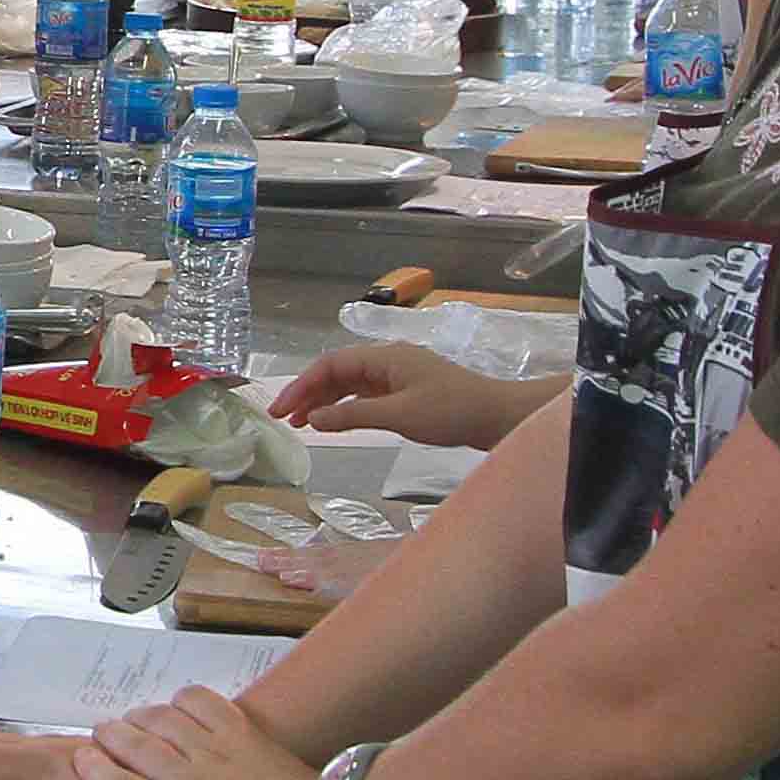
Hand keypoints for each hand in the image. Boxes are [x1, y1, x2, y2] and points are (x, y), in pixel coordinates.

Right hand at [271, 343, 544, 449]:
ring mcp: (398, 376)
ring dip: (324, 402)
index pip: (330, 365)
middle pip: (337, 372)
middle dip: (307, 393)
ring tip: (301, 424)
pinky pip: (366, 396)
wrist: (500, 417)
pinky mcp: (407, 392)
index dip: (301, 386)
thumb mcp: (399, 416)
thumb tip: (311, 418)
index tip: (280, 409)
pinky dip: (346, 408)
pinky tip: (333, 423)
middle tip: (283, 418)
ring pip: (350, 385)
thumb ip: (352, 417)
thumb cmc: (452, 412)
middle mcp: (387, 361)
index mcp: (384, 356)